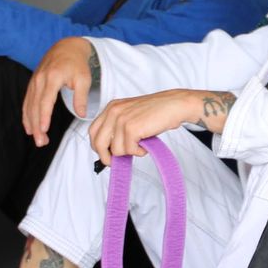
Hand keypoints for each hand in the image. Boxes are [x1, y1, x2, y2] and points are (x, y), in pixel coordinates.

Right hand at [23, 37, 94, 142]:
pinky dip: (27, 115)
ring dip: (31, 124)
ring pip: (29, 106)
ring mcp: (34, 81)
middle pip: (35, 106)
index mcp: (52, 78)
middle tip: (41, 143)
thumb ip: (81, 97)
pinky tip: (29, 127)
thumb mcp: (84, 79)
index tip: (43, 130)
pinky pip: (27, 101)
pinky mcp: (33, 83)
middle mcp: (40, 80)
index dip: (43, 117)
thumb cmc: (77, 64)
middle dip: (36, 126)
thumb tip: (82, 115)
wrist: (66, 47)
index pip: (46, 101)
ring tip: (36, 139)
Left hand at [86, 89, 208, 162]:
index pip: (93, 131)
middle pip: (98, 143)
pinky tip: (146, 146)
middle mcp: (113, 112)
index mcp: (111, 107)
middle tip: (117, 161)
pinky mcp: (131, 128)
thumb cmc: (157, 111)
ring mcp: (122, 120)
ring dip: (129, 152)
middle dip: (106, 157)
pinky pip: (129, 150)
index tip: (106, 154)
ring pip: (115, 150)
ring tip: (140, 145)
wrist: (174, 105)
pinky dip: (139, 152)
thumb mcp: (130, 114)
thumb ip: (118, 128)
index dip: (98, 147)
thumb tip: (110, 150)